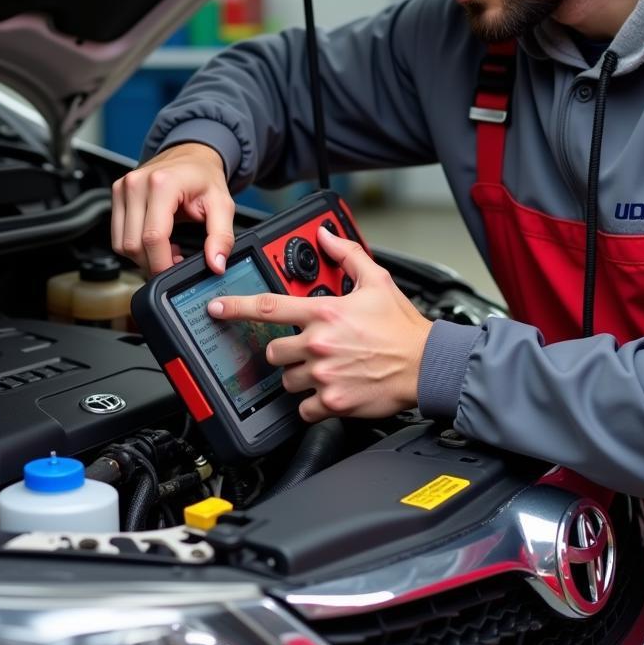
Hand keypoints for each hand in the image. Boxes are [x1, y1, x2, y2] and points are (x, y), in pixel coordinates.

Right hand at [111, 143, 235, 276]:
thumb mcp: (222, 205)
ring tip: (167, 248)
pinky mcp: (117, 194)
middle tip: (175, 259)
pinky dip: (135, 246)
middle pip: (134, 244)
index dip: (162, 263)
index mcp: (162, 184)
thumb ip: (221, 236)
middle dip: (154, 262)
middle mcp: (137, 184)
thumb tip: (216, 263)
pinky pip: (118, 235)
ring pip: (122, 244)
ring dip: (143, 256)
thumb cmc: (204, 178)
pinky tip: (155, 240)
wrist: (191, 156)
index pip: (153, 237)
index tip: (175, 271)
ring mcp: (123, 188)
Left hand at [208, 227, 431, 421]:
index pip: (267, 308)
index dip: (235, 307)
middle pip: (273, 351)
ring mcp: (323, 375)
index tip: (217, 308)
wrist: (426, 365)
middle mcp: (318, 344)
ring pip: (286, 380)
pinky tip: (328, 391)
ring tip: (323, 369)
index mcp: (324, 313)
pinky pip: (303, 408)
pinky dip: (311, 403)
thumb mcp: (377, 280)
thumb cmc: (402, 328)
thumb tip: (326, 236)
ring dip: (297, 377)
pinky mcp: (332, 402)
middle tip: (306, 349)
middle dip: (284, 351)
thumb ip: (346, 255)